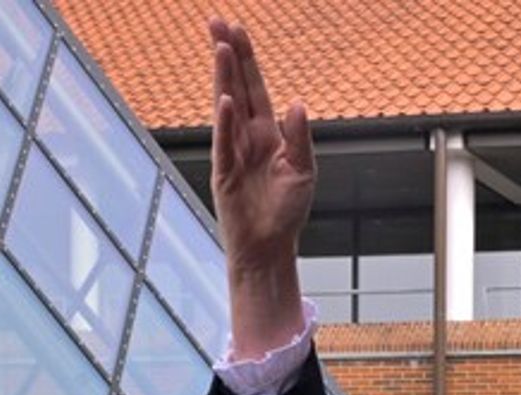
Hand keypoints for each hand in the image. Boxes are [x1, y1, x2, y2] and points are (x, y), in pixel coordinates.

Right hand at [208, 16, 312, 355]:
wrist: (268, 247)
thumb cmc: (286, 211)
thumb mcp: (304, 172)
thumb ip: (300, 138)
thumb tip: (296, 103)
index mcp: (269, 133)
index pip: (256, 88)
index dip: (247, 59)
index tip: (237, 29)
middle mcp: (248, 136)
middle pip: (236, 86)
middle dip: (228, 54)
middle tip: (217, 21)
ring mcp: (233, 151)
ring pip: (227, 106)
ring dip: (224, 77)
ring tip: (220, 46)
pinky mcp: (224, 172)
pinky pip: (225, 142)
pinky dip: (225, 121)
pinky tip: (225, 99)